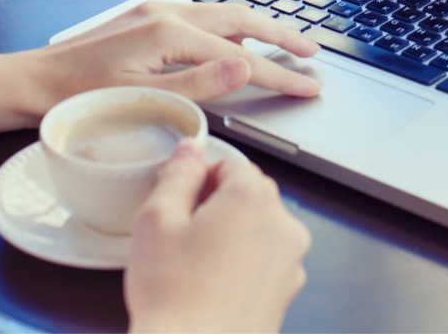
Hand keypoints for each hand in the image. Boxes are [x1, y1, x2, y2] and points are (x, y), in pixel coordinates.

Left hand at [30, 1, 321, 114]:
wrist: (30, 82)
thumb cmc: (78, 97)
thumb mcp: (143, 99)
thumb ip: (199, 84)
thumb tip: (246, 65)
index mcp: (168, 32)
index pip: (241, 56)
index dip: (279, 74)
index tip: (309, 85)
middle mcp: (166, 12)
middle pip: (241, 18)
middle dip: (281, 34)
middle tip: (312, 52)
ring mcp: (155, 12)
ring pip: (223, 14)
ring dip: (258, 28)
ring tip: (285, 44)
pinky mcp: (147, 19)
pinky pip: (202, 17)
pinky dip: (229, 29)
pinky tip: (235, 42)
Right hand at [125, 140, 310, 332]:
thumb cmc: (173, 297)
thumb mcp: (157, 219)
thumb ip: (178, 174)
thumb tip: (190, 151)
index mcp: (254, 198)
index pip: (231, 164)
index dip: (200, 180)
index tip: (181, 203)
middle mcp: (282, 226)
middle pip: (249, 195)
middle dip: (217, 206)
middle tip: (182, 236)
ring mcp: (290, 262)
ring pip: (258, 230)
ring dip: (232, 236)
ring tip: (195, 266)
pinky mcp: (287, 293)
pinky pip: (264, 263)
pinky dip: (243, 266)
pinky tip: (212, 287)